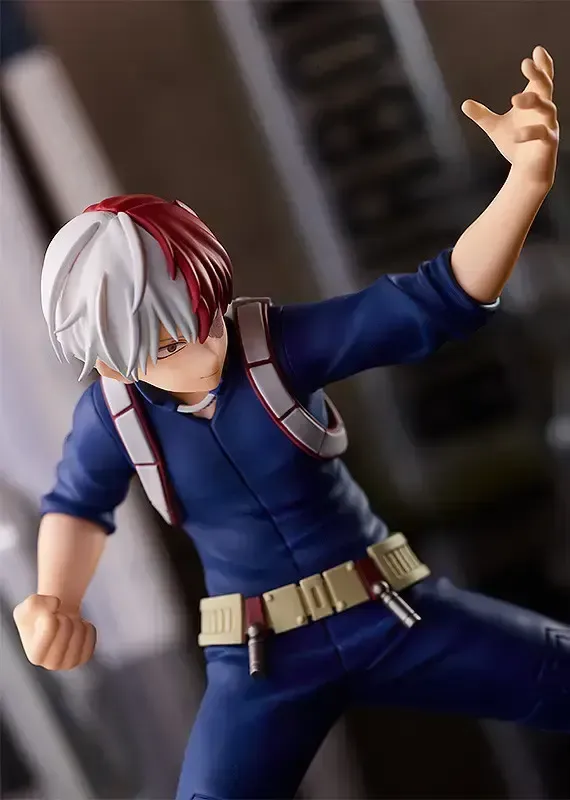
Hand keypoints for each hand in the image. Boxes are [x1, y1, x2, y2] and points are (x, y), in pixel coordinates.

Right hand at [13, 594, 95, 669]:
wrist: (56, 620)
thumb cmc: (40, 614)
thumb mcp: (30, 604)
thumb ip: (35, 602)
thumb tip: (56, 604)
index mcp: (36, 655)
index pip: (49, 630)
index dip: (50, 615)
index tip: (49, 616)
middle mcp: (52, 664)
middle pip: (66, 631)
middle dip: (64, 618)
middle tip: (60, 619)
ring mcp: (69, 663)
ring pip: (80, 635)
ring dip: (76, 622)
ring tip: (68, 623)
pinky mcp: (84, 657)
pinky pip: (91, 638)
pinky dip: (87, 627)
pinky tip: (78, 627)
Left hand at [462, 46, 558, 187]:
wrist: (527, 171)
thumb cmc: (516, 144)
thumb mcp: (495, 128)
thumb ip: (482, 116)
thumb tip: (464, 104)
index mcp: (534, 102)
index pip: (541, 79)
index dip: (541, 65)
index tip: (536, 50)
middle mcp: (544, 111)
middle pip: (546, 88)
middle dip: (538, 75)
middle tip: (526, 64)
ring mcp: (549, 126)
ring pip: (547, 108)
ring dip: (533, 100)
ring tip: (514, 99)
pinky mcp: (549, 143)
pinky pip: (543, 134)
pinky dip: (529, 133)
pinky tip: (516, 135)